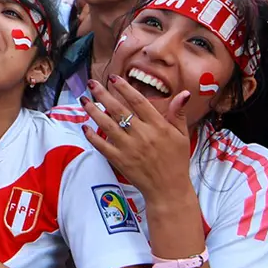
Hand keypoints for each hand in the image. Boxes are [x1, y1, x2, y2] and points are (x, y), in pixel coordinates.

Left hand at [80, 77, 192, 201]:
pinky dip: (92, 135)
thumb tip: (183, 94)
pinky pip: (102, 145)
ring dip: (93, 111)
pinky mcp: (119, 160)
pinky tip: (84, 126)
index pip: (138, 102)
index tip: (113, 78)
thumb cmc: (176, 160)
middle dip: (103, 95)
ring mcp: (129, 148)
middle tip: (91, 83)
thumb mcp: (182, 135)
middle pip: (119, 110)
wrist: (169, 189)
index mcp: (158, 126)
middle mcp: (142, 135)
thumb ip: (178, 114)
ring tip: (83, 100)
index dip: (125, 88)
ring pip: (107, 125)